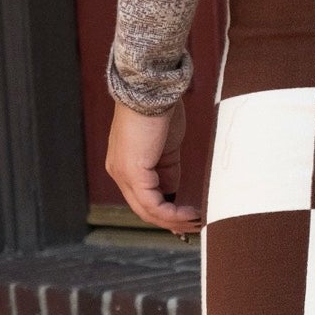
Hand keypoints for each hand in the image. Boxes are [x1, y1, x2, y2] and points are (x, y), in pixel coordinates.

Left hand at [105, 97, 200, 233]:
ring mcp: (123, 173)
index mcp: (125, 165)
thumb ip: (167, 170)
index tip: (187, 218)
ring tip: (195, 220)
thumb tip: (172, 192)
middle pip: (144, 210)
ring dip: (174, 220)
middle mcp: (119, 172)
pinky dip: (172, 213)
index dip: (165, 213)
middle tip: (194, 225)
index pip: (142, 199)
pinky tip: (189, 213)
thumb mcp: (166, 148)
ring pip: (147, 211)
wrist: (152, 90)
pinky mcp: (132, 173)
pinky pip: (152, 204)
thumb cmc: (160, 110)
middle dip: (171, 221)